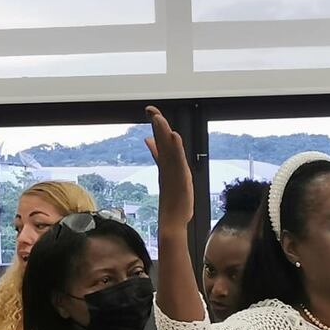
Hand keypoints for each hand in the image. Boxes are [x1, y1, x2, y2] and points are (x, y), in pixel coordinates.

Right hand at [144, 106, 193, 230]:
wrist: (172, 220)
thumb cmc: (173, 200)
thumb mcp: (168, 176)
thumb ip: (160, 159)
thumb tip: (151, 144)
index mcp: (165, 164)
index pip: (159, 140)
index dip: (156, 126)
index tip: (150, 111)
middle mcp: (166, 165)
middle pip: (161, 140)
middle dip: (157, 123)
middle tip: (150, 109)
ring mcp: (172, 171)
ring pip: (167, 148)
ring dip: (163, 132)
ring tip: (158, 117)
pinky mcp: (179, 178)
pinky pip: (177, 160)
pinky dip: (175, 147)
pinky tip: (173, 136)